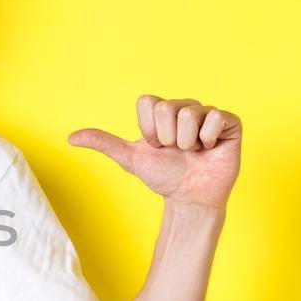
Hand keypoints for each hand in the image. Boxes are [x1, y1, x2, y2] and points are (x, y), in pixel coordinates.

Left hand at [67, 95, 241, 210]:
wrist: (190, 197)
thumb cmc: (163, 176)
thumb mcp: (130, 158)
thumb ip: (104, 143)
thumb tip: (71, 138)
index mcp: (161, 111)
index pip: (148, 103)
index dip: (148, 130)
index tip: (156, 146)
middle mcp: (184, 107)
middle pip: (168, 108)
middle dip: (168, 138)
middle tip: (177, 151)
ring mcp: (207, 113)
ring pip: (189, 114)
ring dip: (188, 142)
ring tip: (193, 152)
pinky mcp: (229, 122)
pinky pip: (215, 117)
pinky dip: (209, 139)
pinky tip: (210, 149)